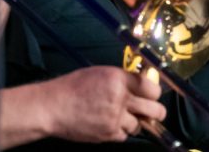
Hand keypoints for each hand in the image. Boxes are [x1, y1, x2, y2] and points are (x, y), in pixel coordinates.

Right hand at [42, 67, 166, 142]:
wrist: (52, 107)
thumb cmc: (72, 87)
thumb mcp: (100, 73)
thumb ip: (122, 78)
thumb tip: (142, 84)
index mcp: (118, 79)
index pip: (152, 88)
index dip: (155, 92)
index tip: (153, 94)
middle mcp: (120, 98)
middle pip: (156, 110)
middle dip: (156, 112)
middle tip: (152, 111)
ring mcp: (115, 118)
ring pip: (140, 125)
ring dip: (134, 122)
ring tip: (121, 116)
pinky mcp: (109, 134)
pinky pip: (125, 136)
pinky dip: (121, 131)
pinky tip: (110, 123)